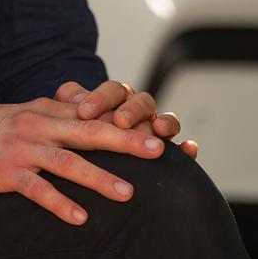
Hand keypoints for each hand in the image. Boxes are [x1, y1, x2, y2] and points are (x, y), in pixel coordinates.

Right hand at [0, 97, 164, 225]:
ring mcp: (23, 148)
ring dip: (99, 177)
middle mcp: (39, 124)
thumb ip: (55, 110)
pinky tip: (80, 219)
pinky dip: (59, 204)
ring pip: (68, 162)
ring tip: (128, 193)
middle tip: (158, 151)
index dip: (126, 121)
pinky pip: (37, 190)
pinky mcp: (6, 172)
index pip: (94, 113)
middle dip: (126, 141)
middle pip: (90, 132)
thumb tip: (85, 106)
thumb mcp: (24, 110)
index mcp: (47, 110)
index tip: (156, 129)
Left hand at [54, 80, 198, 159]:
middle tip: (119, 122)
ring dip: (163, 121)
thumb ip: (69, 105)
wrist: (86, 167)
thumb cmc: (75, 139)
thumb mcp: (68, 122)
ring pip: (164, 119)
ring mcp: (154, 130)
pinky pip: (182, 148)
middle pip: (141, 101)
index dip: (99, 98)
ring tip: (157, 129)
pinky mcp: (167, 152)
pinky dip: (187, 147)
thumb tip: (67, 92)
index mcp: (116, 101)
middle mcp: (138, 112)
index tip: (84, 112)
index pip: (112, 91)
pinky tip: (190, 149)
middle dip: (131, 110)